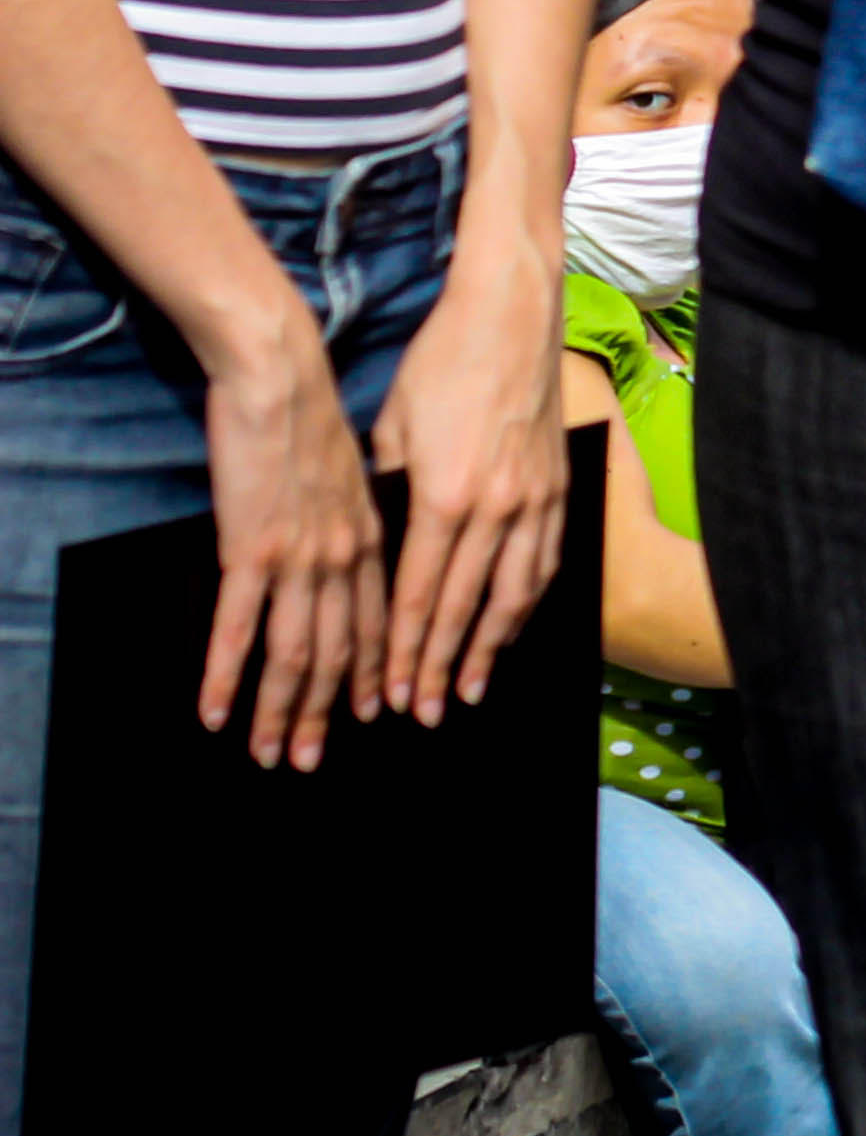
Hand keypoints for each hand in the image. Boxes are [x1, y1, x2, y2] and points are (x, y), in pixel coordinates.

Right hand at [197, 321, 381, 767]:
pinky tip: (214, 713)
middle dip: (327, 713)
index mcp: (374, 537)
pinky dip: (226, 677)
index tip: (377, 713)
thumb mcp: (364, 467)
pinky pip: (238, 628)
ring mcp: (299, 557)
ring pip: (294, 654)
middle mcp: (345, 556)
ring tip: (270, 754)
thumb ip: (366, 513)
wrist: (281, 375)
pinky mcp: (250, 549)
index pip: (382, 622)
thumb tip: (361, 544)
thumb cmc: (316, 414)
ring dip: (280, 712)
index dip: (378, 673)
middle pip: (339, 653)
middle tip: (311, 760)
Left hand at [365, 256, 567, 726]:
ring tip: (470, 689)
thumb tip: (375, 543)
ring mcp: (534, 498)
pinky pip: (544, 560)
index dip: (399, 650)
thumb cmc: (440, 362)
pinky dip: (526, 603)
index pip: (415, 594)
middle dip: (438, 666)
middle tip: (423, 713)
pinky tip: (511, 626)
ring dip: (488, 648)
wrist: (512, 312)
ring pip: (512, 594)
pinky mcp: (559, 484)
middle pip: (462, 607)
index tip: (387, 692)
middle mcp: (494, 507)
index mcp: (442, 495)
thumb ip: (386, 491)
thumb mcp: (391, 427)